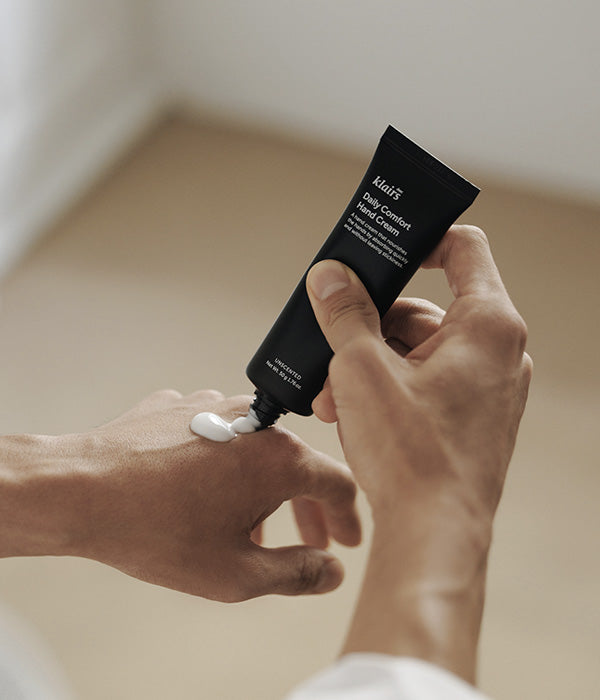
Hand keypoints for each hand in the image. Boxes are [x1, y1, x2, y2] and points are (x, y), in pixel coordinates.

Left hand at [1, 391, 360, 601]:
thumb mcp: (236, 572)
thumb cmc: (156, 530)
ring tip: (248, 528)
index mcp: (279, 457)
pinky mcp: (184, 405)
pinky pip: (218, 435)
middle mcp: (255, 421)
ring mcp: (216, 405)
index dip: (347, 517)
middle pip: (298, 464)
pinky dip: (223, 464)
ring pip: (257, 450)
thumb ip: (296, 573)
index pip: (337, 483)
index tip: (344, 541)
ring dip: (263, 488)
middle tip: (309, 543)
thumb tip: (330, 572)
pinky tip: (202, 492)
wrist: (82, 490)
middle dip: (307, 509)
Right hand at [305, 225, 531, 680]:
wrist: (433, 534)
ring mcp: (485, 388)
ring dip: (367, 366)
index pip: (462, 248)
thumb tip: (330, 275)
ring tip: (331, 397)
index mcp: (487, 326)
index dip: (420, 241)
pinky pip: (422, 383)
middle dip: (367, 328)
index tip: (378, 253)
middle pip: (423, 308)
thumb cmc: (410, 454)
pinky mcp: (469, 416)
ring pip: (416, 351)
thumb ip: (345, 312)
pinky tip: (348, 414)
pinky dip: (386, 389)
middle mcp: (497, 352)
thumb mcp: (361, 369)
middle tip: (330, 351)